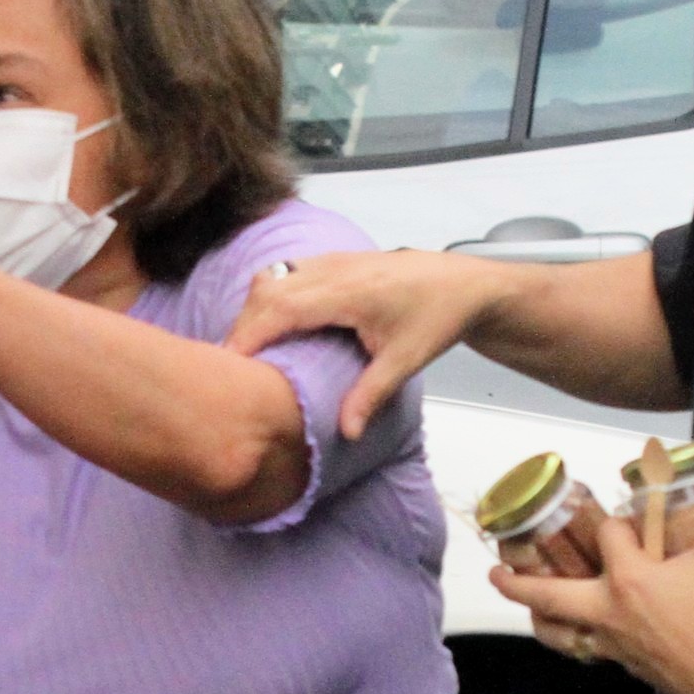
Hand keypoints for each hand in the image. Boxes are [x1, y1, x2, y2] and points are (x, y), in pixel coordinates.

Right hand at [223, 249, 497, 438]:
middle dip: (242, 325)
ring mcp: (332, 259)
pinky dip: (269, 296)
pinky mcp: (334, 260)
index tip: (228, 365)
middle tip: (229, 367)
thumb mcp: (406, 361)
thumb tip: (346, 434)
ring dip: (253, 309)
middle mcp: (334, 268)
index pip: (280, 307)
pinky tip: (271, 325)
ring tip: (246, 348)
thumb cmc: (437, 318)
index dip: (248, 333)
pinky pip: (286, 270)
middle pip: (266, 289)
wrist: (465, 284)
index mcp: (349, 291)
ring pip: (272, 274)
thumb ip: (370, 395)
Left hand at [492, 461, 693, 693]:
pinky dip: (577, 639)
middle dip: (518, 584)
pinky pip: (588, 651)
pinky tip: (584, 633)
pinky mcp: (629, 667)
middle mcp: (610, 613)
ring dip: (541, 620)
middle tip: (494, 572)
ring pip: (561, 634)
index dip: (617, 523)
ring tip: (529, 609)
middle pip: (549, 596)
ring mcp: (615, 645)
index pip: (608, 536)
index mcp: (628, 580)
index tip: (627, 520)